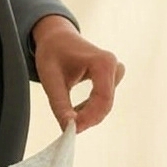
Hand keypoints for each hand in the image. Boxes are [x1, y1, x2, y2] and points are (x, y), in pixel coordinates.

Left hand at [32, 15, 124, 133]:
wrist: (56, 36)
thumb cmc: (52, 52)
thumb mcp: (51, 79)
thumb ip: (60, 105)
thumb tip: (68, 129)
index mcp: (103, 62)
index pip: (102, 100)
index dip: (89, 118)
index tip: (71, 129)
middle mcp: (114, 66)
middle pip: (105, 105)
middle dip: (87, 119)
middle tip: (65, 126)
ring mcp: (115, 72)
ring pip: (104, 105)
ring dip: (87, 114)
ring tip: (66, 111)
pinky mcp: (111, 77)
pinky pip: (103, 101)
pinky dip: (89, 109)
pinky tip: (74, 107)